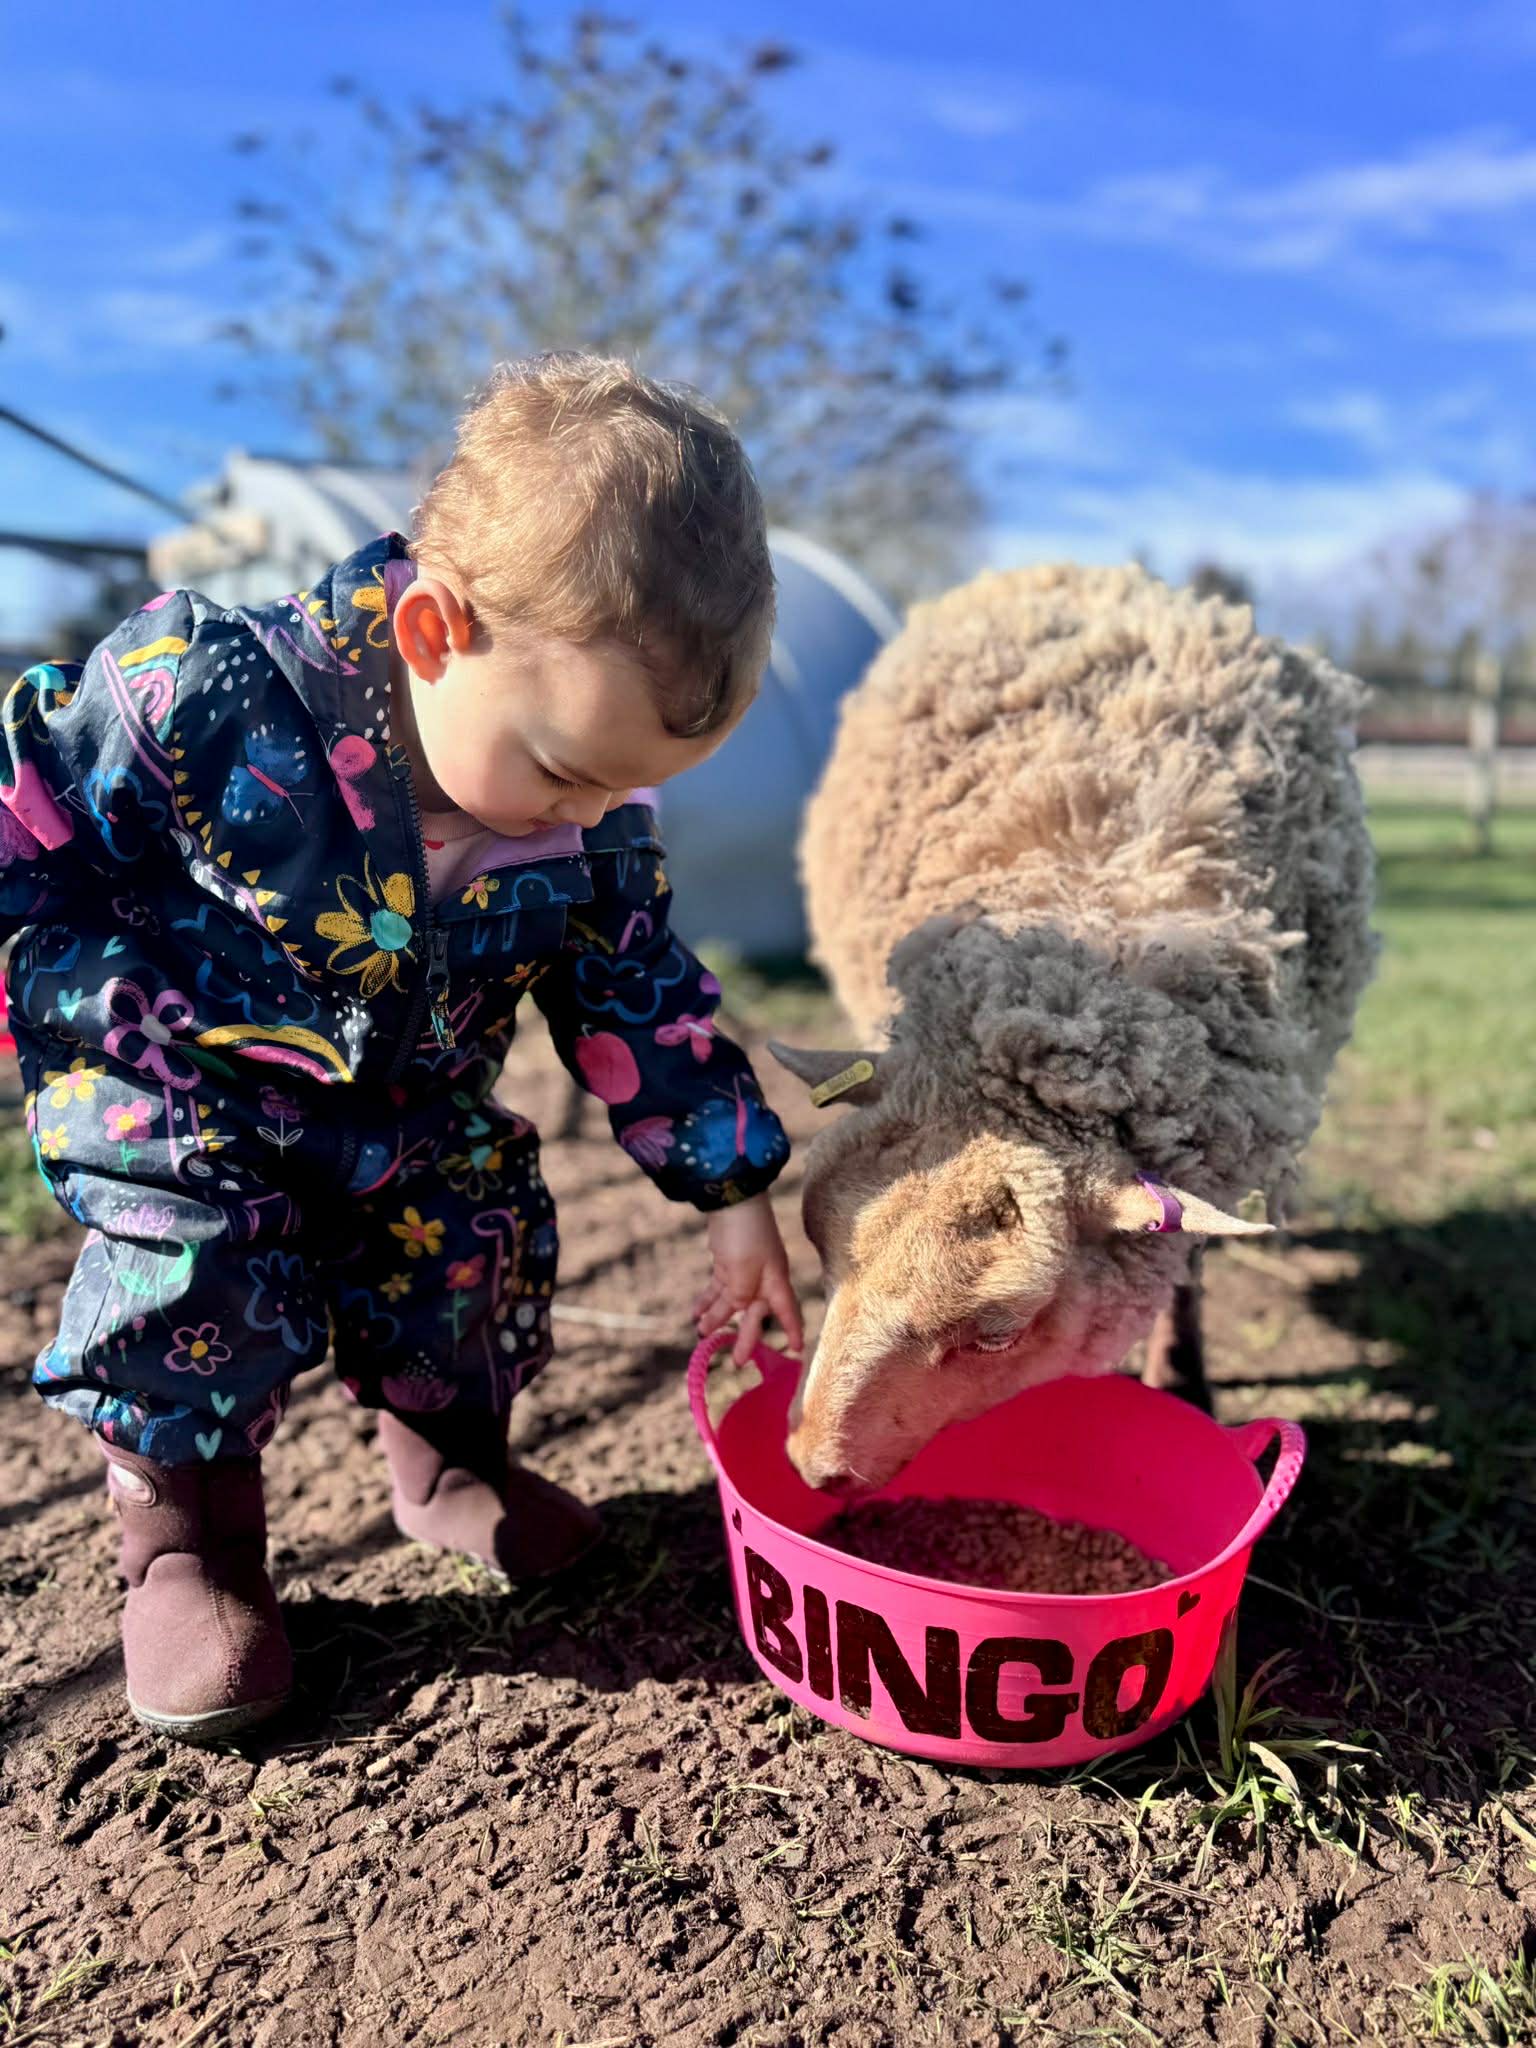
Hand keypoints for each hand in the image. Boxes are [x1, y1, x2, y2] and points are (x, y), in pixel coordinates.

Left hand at [693, 1193, 803, 1364]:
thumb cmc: (745, 1235)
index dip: (792, 1331)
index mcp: (774, 1281)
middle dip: (745, 1338)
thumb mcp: (743, 1272)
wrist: (731, 1201)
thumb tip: (739, 1309)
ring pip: (732, 1303)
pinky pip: (718, 1289)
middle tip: (736, 1363)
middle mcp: (763, 1279)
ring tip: (701, 1334)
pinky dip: (708, 1302)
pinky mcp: (727, 1263)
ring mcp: (744, 1271)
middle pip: (755, 1315)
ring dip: (717, 1318)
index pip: (788, 1311)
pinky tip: (696, 1313)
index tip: (796, 1351)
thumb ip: (741, 1297)